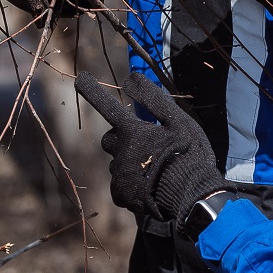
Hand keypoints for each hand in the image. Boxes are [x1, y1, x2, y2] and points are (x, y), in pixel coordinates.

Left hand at [74, 73, 225, 236]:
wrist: (192, 195)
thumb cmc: (188, 154)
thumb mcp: (178, 121)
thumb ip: (153, 99)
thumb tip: (130, 77)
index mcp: (132, 131)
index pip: (107, 106)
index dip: (92, 91)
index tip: (80, 79)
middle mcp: (119, 152)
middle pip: (110, 139)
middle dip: (121, 139)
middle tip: (146, 144)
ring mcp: (119, 175)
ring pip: (117, 163)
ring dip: (130, 162)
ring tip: (156, 169)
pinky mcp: (122, 195)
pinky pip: (121, 186)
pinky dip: (131, 184)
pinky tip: (150, 185)